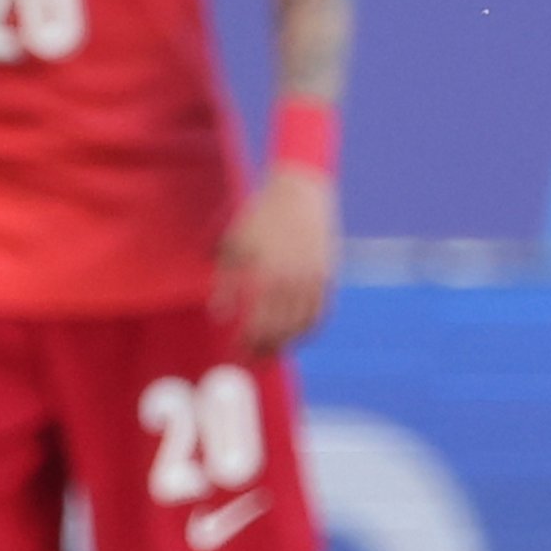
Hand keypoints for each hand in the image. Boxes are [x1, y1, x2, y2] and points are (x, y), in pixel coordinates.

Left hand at [214, 163, 338, 352]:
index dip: (249, 343)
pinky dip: (310, 328)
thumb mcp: (234, 246)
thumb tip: (221, 317)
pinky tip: (297, 333)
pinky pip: (321, 313)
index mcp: (267, 275)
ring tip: (274, 348)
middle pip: (282, 330)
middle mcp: (294, 281)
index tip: (238, 352)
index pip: (259, 323)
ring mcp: (315, 279)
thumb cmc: (260, 217)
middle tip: (254, 358)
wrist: (300, 192)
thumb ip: (227, 284)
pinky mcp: (328, 276)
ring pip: (304, 326)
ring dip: (289, 342)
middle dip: (267, 348)